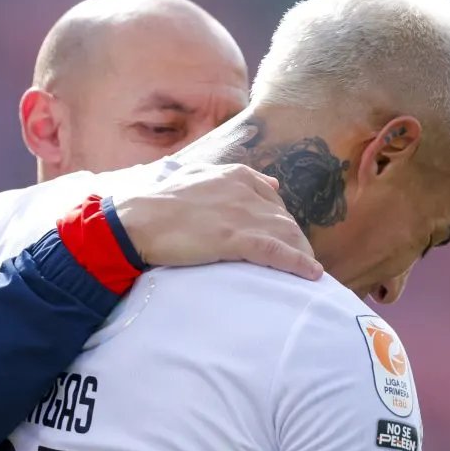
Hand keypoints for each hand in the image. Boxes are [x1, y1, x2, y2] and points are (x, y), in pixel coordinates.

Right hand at [111, 163, 322, 280]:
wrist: (137, 220)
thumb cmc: (161, 202)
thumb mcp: (200, 176)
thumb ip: (235, 177)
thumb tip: (271, 184)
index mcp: (237, 176)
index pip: (274, 201)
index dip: (282, 223)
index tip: (285, 239)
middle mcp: (244, 192)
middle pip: (285, 219)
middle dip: (295, 241)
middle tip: (299, 261)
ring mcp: (241, 215)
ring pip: (286, 234)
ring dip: (301, 254)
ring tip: (308, 272)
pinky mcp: (234, 238)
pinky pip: (276, 251)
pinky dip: (297, 263)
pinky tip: (312, 274)